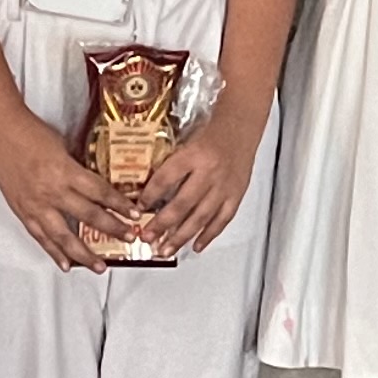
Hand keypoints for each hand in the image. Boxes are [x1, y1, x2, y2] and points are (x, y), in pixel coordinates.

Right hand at [0, 113, 141, 270]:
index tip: (134, 214)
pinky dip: (54, 252)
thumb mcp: (62, 147)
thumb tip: (93, 186)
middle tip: (129, 238)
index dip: (119, 205)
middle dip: (112, 228)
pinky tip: (66, 264)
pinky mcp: (22, 212)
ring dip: (84, 253)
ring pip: (64, 237)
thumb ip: (76, 169)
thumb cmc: (30, 132)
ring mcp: (36, 205)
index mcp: (65, 171)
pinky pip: (41, 238)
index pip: (99, 192)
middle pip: (88, 216)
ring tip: (99, 266)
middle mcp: (52, 191)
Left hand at [137, 91, 272, 258]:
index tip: (138, 209)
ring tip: (165, 250)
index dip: (149, 196)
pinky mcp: (236, 195)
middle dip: (162, 224)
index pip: (166, 179)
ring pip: (200, 217)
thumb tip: (148, 192)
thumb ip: (170, 166)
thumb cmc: (209, 135)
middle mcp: (208, 172)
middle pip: (182, 203)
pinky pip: (221, 220)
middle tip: (147, 238)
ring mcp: (224, 186)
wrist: (240, 128)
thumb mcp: (185, 143)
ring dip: (181, 236)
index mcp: (192, 155)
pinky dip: (208, 235)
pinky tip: (196, 246)